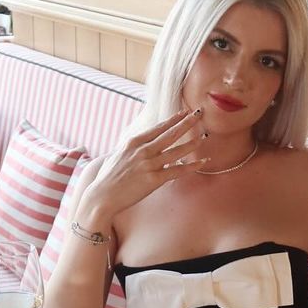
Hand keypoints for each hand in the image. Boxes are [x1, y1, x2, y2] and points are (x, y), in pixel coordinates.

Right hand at [76, 108, 209, 227]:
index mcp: (134, 142)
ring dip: (192, 143)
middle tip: (199, 113)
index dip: (173, 119)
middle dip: (187, 122)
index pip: (158, 128)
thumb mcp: (119, 155)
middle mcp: (143, 150)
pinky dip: (191, 166)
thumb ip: (132, 148)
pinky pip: (177, 171)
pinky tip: (202, 162)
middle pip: (170, 134)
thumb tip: (140, 143)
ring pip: (176, 151)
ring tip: (204, 136)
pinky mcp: (154, 180)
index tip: (184, 112)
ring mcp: (149, 165)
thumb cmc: (109, 177)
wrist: (103, 195)